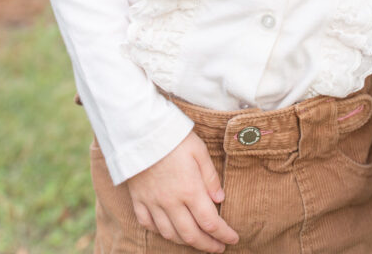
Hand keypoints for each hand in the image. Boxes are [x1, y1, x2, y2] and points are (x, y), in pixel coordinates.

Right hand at [126, 130, 239, 252]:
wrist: (140, 130)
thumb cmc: (173, 137)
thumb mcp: (199, 150)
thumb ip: (210, 176)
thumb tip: (220, 199)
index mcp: (190, 190)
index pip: (211, 222)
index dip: (224, 234)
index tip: (233, 239)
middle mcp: (171, 202)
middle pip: (192, 235)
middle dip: (208, 245)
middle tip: (218, 247)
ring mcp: (153, 203)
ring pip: (170, 234)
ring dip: (186, 242)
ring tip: (197, 241)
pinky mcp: (138, 199)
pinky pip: (148, 224)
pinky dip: (160, 232)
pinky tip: (168, 231)